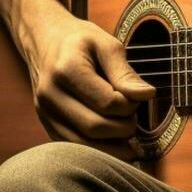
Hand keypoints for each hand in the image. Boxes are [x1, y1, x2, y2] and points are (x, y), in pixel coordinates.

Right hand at [19, 5, 154, 149]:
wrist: (46, 42)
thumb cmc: (81, 42)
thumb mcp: (107, 44)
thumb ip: (125, 72)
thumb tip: (147, 96)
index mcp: (66, 69)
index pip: (108, 103)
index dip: (130, 105)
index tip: (136, 97)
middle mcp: (50, 94)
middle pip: (95, 127)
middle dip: (124, 127)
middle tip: (133, 116)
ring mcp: (45, 113)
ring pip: (83, 145)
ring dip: (112, 145)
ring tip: (126, 130)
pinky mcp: (47, 125)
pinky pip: (74, 148)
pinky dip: (98, 149)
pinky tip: (113, 141)